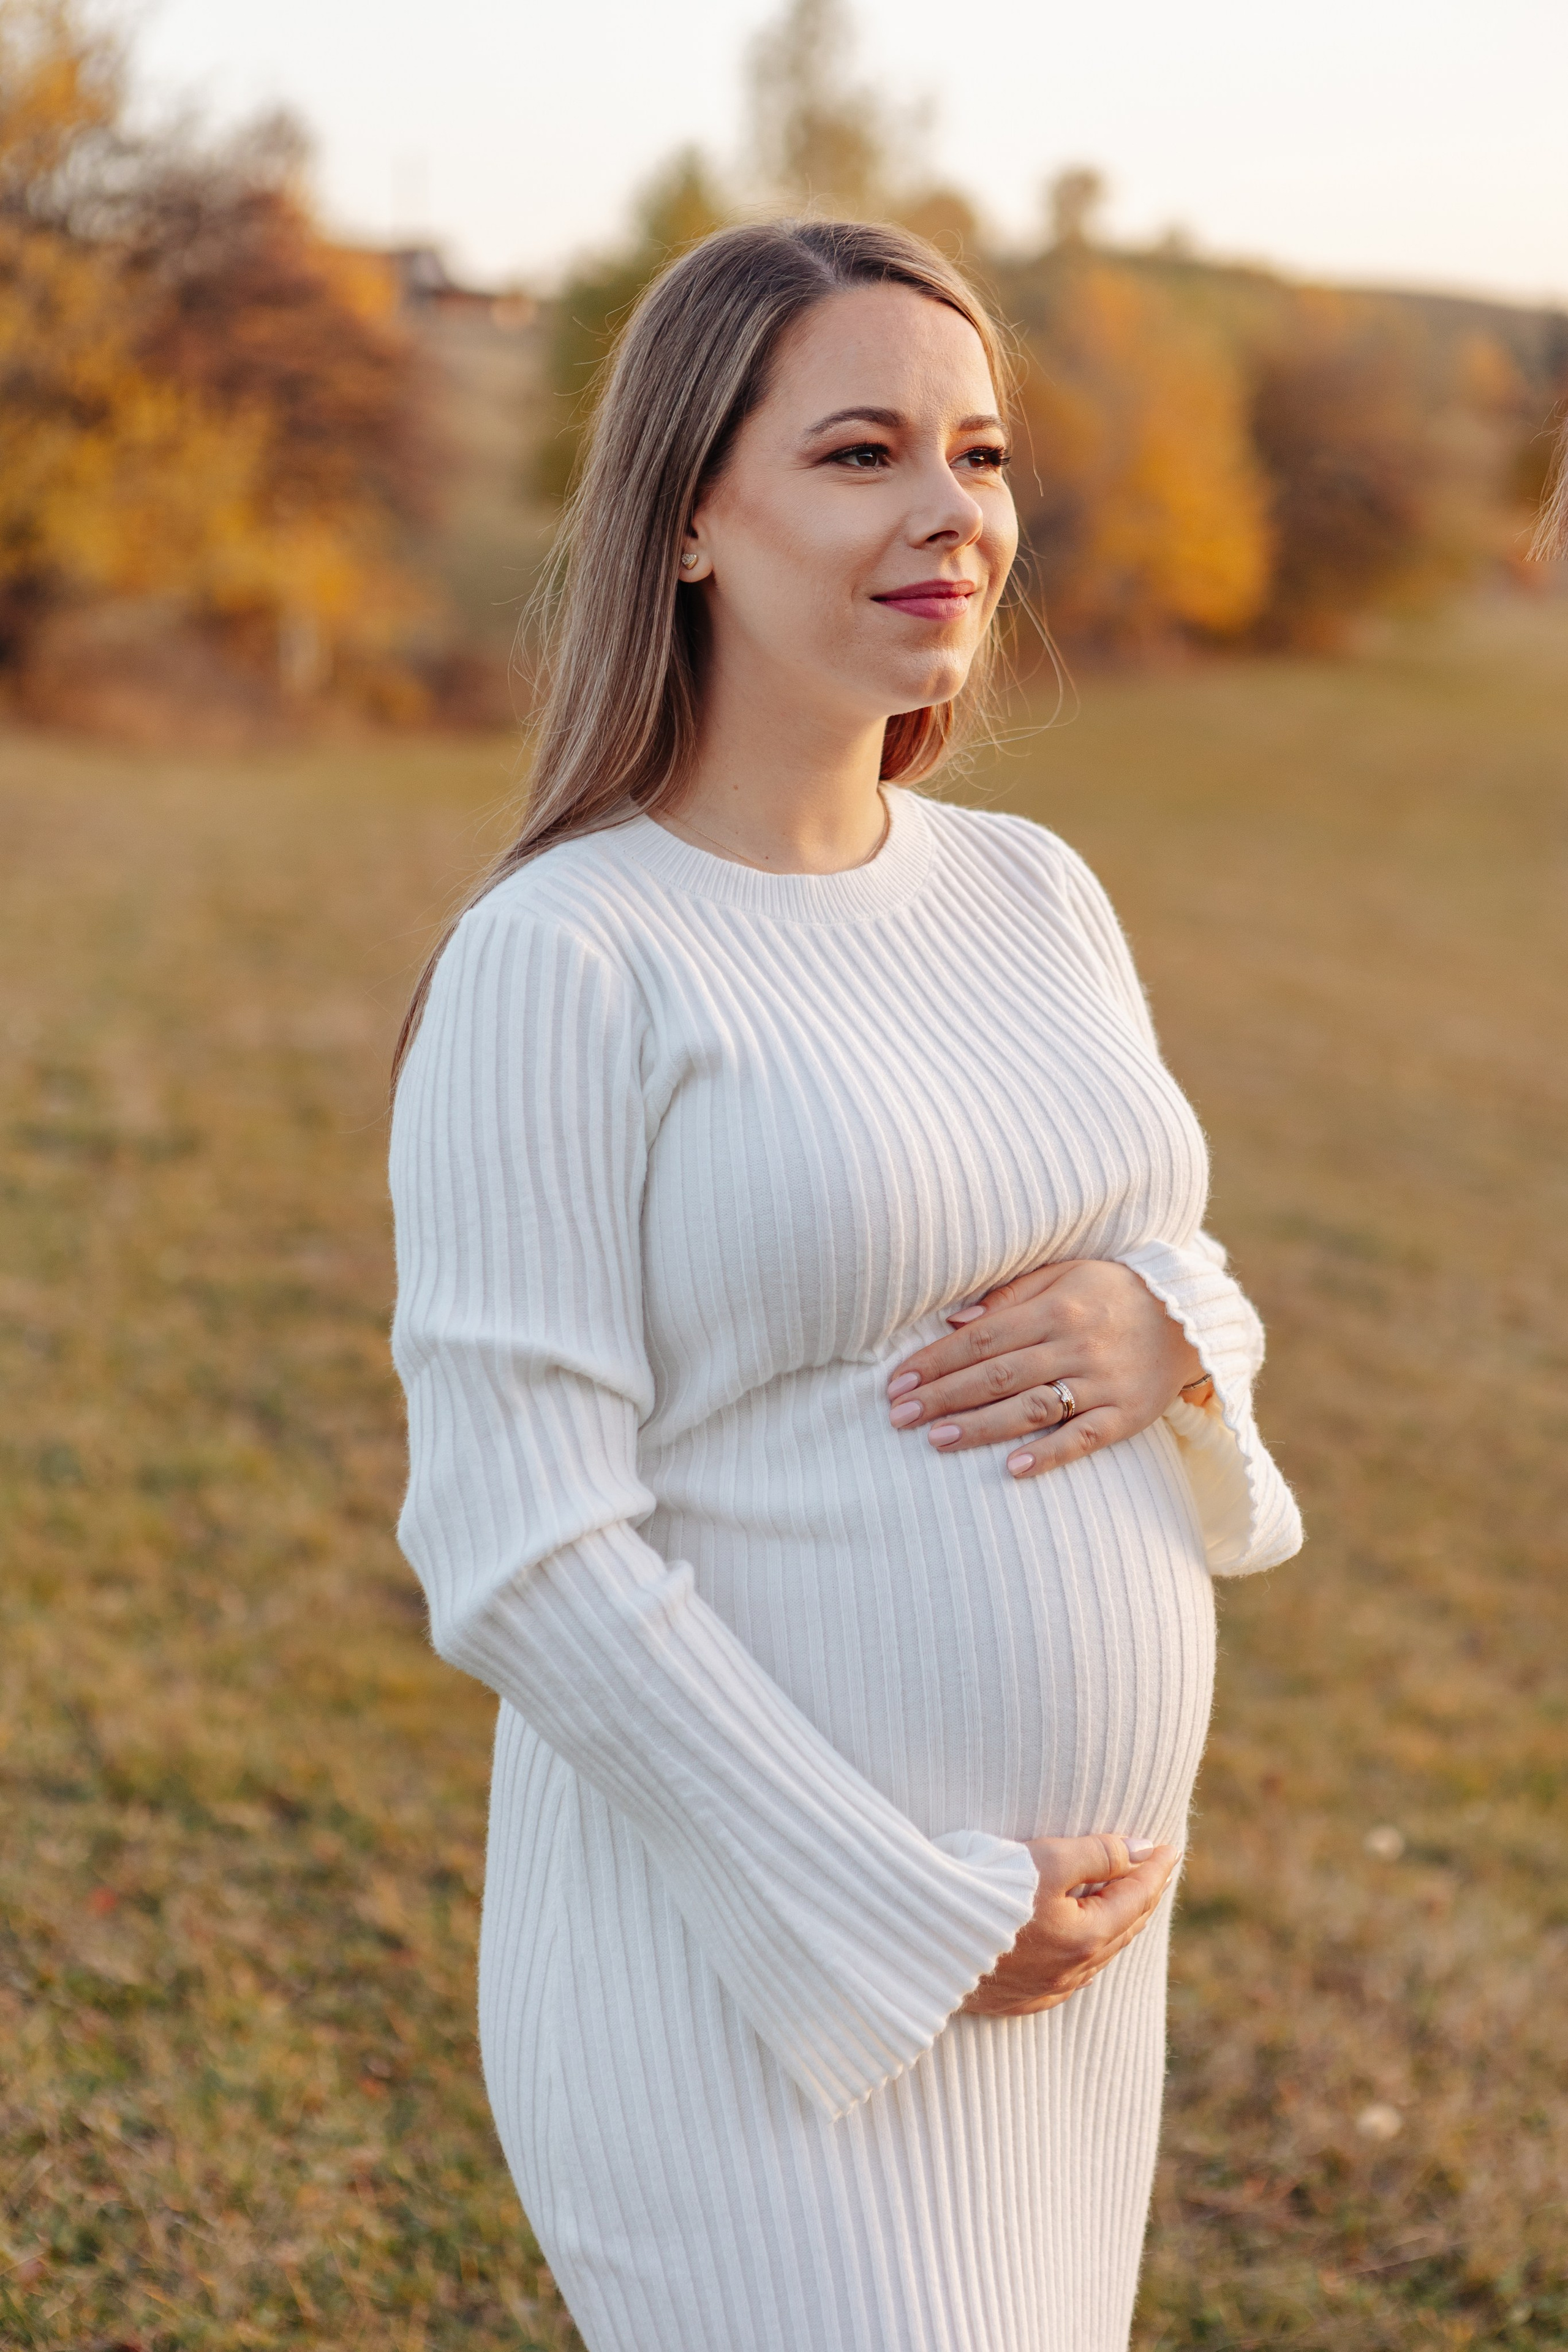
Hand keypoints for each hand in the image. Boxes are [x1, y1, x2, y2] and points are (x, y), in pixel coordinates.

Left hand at [885, 1258, 1205, 1481]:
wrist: (1190, 1319)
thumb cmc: (1113, 1293)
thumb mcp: (1064, 1275)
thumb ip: (1009, 1295)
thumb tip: (955, 1320)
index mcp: (1056, 1308)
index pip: (982, 1338)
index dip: (936, 1361)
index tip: (897, 1382)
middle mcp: (1076, 1344)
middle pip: (998, 1374)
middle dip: (944, 1395)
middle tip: (899, 1416)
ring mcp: (1103, 1383)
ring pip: (1032, 1408)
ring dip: (981, 1426)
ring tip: (936, 1439)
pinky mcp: (1126, 1416)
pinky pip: (1084, 1438)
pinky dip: (1049, 1455)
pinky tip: (1013, 1469)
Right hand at [958, 1834, 1180, 2016]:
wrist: (920, 1937)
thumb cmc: (983, 1891)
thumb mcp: (1046, 1859)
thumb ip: (1098, 1854)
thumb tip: (1143, 1850)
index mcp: (1086, 1937)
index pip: (1136, 1896)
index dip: (1155, 1867)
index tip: (1171, 1846)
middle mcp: (1071, 1972)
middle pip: (1122, 1927)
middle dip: (1142, 1894)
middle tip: (1155, 1867)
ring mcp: (1044, 1990)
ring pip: (1098, 1954)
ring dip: (1117, 1922)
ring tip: (1125, 1896)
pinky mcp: (1017, 1999)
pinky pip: (1070, 1976)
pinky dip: (1087, 1950)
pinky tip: (1083, 1942)